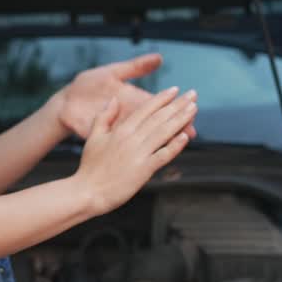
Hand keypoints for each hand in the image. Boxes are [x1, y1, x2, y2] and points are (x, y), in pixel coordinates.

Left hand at [57, 53, 195, 140]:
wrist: (66, 103)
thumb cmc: (88, 85)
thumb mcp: (112, 73)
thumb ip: (135, 67)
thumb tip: (160, 58)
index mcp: (133, 101)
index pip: (160, 105)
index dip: (175, 106)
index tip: (192, 106)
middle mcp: (131, 117)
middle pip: (158, 120)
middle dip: (176, 120)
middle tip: (195, 122)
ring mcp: (121, 130)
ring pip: (147, 135)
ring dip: (165, 135)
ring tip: (185, 135)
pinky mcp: (109, 138)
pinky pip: (130, 146)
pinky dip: (142, 148)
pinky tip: (160, 149)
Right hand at [73, 87, 197, 215]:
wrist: (87, 192)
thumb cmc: (90, 166)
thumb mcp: (94, 137)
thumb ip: (105, 117)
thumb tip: (114, 98)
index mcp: (121, 130)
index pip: (146, 109)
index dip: (162, 98)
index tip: (175, 90)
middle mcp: (131, 138)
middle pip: (159, 117)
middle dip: (178, 104)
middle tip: (193, 94)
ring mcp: (138, 154)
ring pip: (164, 132)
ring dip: (181, 119)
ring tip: (194, 109)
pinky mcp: (143, 170)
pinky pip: (162, 156)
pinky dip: (175, 146)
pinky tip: (186, 137)